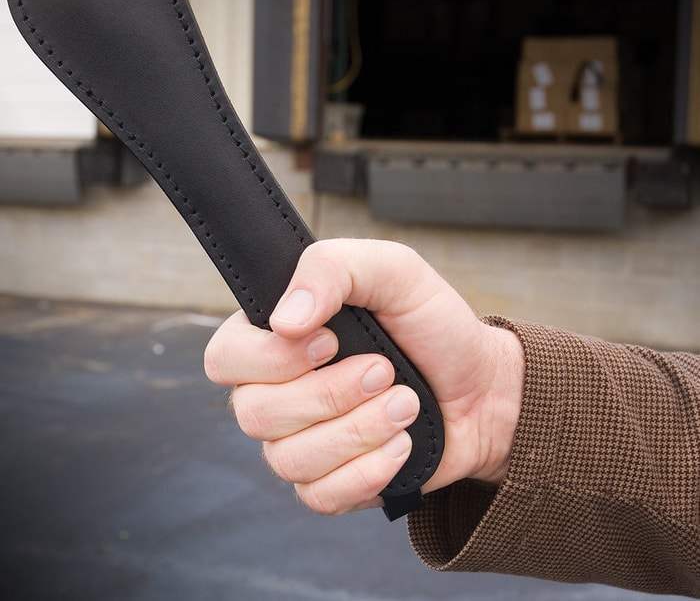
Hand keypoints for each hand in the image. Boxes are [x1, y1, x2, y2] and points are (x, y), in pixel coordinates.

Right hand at [204, 239, 524, 514]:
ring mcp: (300, 441)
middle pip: (254, 413)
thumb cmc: (431, 324)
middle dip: (331, 394)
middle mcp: (277, 391)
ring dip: (359, 430)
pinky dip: (367, 472)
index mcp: (279, 337)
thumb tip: (284, 320)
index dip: (270, 358)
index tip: (330, 341)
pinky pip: (319, 495)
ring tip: (405, 405)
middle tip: (386, 371)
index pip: (225, 357)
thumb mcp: (392, 271)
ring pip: (287, 459)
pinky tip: (400, 445)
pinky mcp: (328, 482)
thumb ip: (332, 269)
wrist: (481, 386)